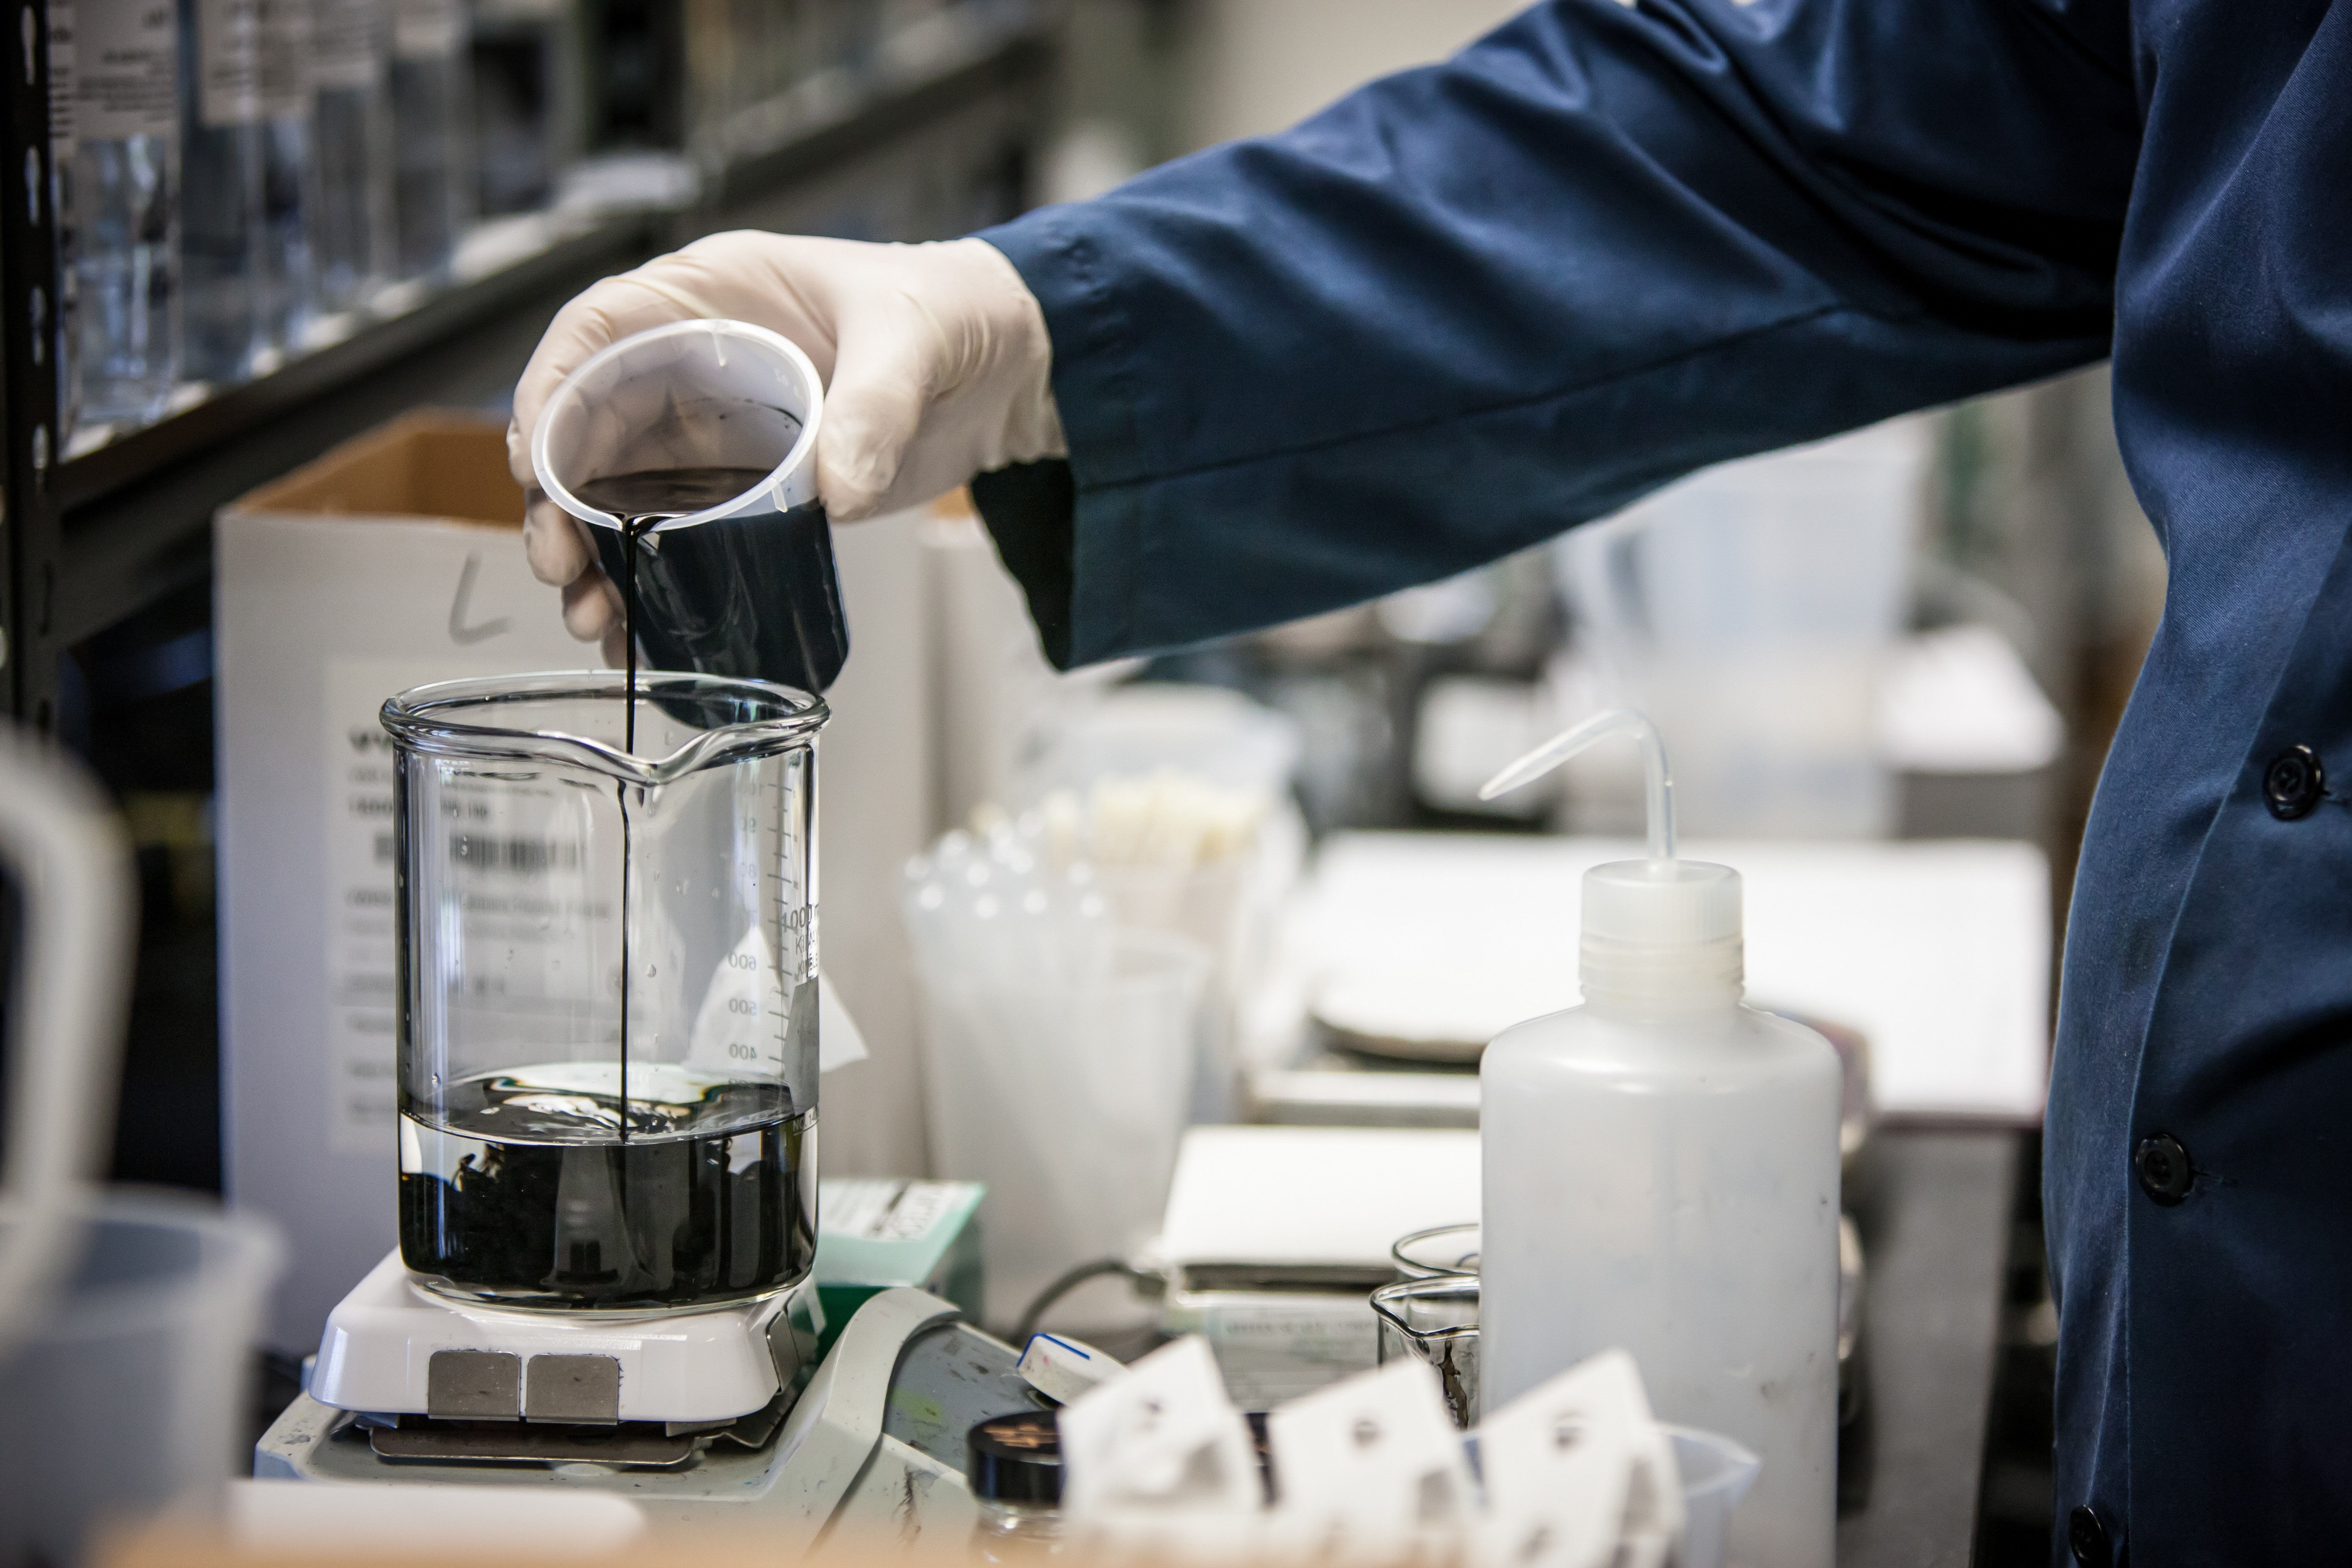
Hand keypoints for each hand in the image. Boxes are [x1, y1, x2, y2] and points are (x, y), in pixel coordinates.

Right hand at [507, 232, 1063, 657]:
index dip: (551, 393)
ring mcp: (714, 430)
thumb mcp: (914, 338)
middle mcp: (692, 359)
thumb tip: (838, 490)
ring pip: (620, 493)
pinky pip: (678, 536)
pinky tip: (642, 633)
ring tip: (596, 620)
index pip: (597, 330)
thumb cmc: (951, 313)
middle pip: (589, 427)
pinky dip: (653, 583)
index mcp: (712, 293)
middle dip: (560, 501)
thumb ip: (877, 403)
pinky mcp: (747, 488)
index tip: (539, 464)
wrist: (1006, 365)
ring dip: (597, 557)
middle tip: (562, 568)